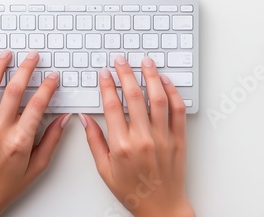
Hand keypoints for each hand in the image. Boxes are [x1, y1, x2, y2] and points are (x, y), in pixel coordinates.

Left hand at [0, 50, 71, 216]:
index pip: (37, 105)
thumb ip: (52, 140)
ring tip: (7, 55)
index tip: (53, 78)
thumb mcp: (38, 166)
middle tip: (33, 57)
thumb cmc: (8, 183)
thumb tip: (64, 118)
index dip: (48, 87)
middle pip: (13, 90)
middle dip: (26, 69)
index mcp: (19, 141)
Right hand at [81, 56, 194, 216]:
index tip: (105, 74)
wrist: (161, 207)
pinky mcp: (179, 139)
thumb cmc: (132, 190)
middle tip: (121, 61)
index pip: (112, 106)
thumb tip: (84, 118)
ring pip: (158, 99)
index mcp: (121, 146)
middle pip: (134, 96)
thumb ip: (94, 141)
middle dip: (126, 73)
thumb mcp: (104, 169)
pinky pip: (177, 111)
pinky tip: (165, 82)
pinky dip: (173, 93)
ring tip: (146, 62)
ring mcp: (163, 138)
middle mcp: (143, 139)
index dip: (107, 85)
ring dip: (151, 76)